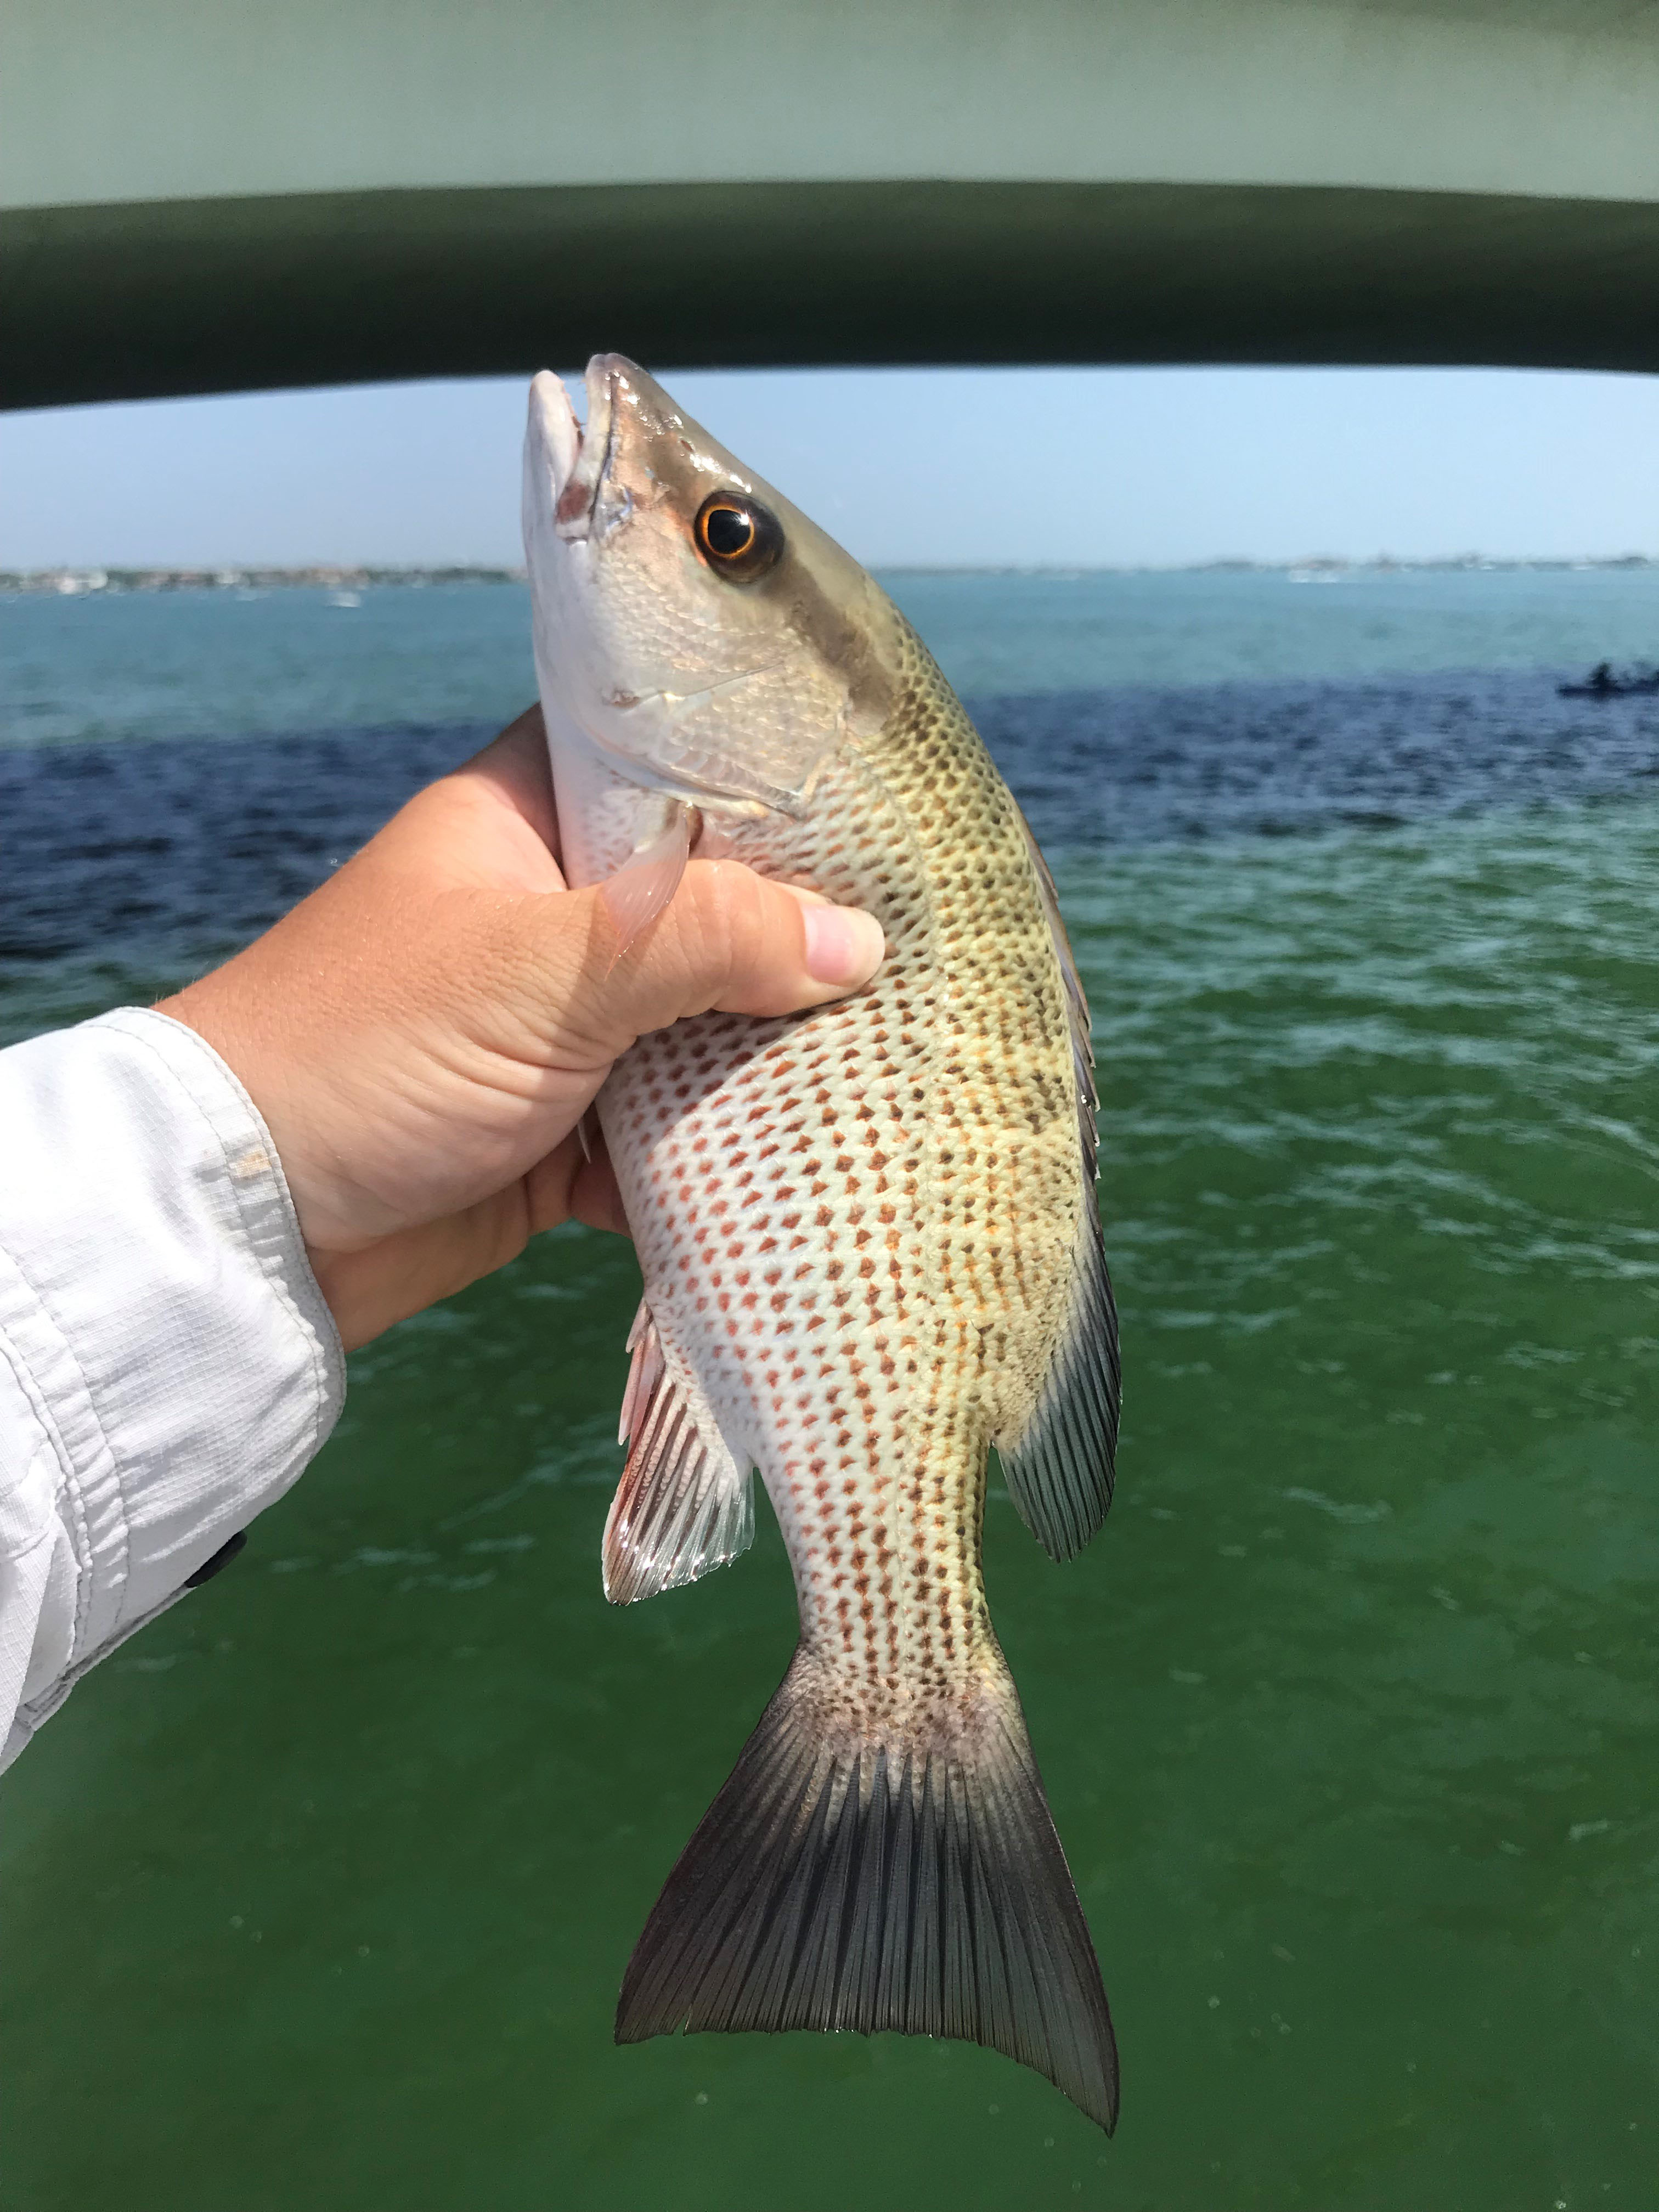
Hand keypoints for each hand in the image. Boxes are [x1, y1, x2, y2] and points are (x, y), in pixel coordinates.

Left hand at [159, 707, 883, 1350]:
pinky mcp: (557, 1135)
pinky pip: (666, 1136)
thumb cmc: (373, 1049)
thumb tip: (859, 944)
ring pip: (697, 1028)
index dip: (770, 777)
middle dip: (798, 942)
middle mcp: (547, 915)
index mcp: (525, 823)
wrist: (248, 1228)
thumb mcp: (544, 969)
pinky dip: (719, 1157)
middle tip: (926, 948)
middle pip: (706, 908)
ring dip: (770, 1061)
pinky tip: (809, 1164)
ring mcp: (555, 1027)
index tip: (883, 803)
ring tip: (895, 1062)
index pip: (666, 762)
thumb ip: (703, 939)